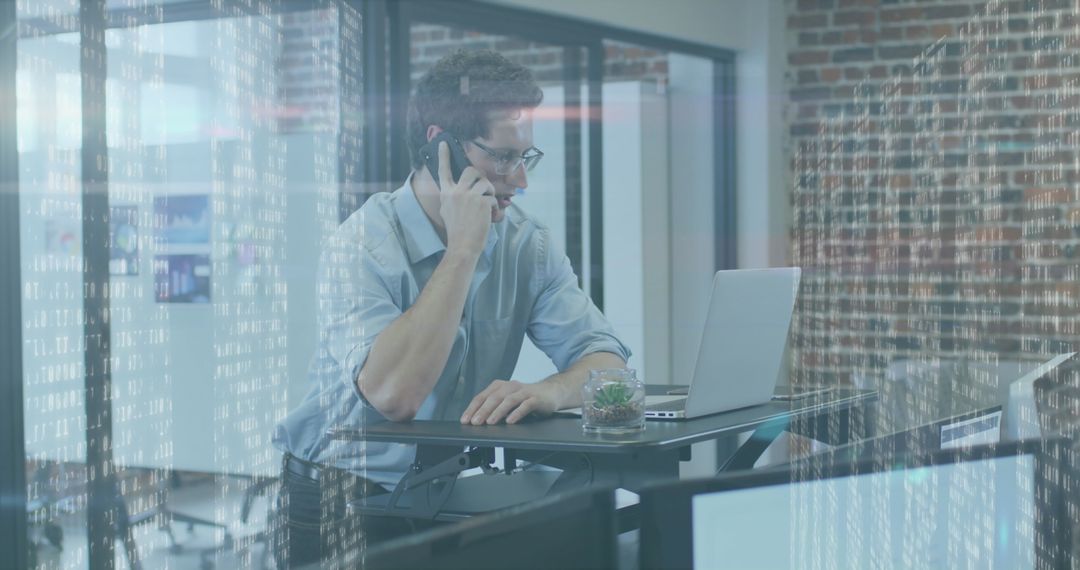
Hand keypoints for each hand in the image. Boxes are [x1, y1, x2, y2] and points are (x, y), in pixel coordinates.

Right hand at [437, 141, 495, 258]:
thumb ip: (451, 198)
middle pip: (471, 171)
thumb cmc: (457, 231)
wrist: (462, 245)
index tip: (444, 142)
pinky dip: (494, 207)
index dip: (444, 155)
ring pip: (485, 183)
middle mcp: (456, 191)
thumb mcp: (447, 211)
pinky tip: (490, 216)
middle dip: (480, 177)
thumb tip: (458, 190)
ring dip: (490, 192)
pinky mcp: (482, 201)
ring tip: (488, 204)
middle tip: (483, 188)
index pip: (443, 170)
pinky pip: (492, 197)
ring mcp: (469, 195)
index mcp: (446, 194)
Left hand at [460, 380, 561, 424]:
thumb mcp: (507, 401)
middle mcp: (510, 386)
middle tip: (475, 422)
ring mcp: (524, 392)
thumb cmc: (526, 398)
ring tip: (490, 422)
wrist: (550, 393)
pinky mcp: (536, 398)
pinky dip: (517, 413)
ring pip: (508, 400)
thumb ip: (494, 408)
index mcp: (500, 386)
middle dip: (483, 410)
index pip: (483, 396)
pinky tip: (510, 421)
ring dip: (498, 411)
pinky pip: (525, 405)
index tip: (465, 420)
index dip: (473, 408)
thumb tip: (477, 420)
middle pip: (494, 398)